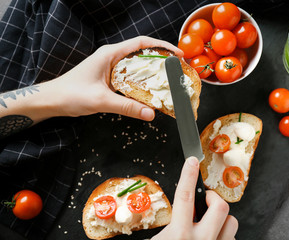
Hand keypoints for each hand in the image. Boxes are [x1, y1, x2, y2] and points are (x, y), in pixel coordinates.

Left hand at [50, 36, 182, 120]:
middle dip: (162, 59)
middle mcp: (112, 57)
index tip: (177, 54)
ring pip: (138, 66)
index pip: (142, 43)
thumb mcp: (101, 101)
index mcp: (110, 54)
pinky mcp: (110, 77)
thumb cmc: (71, 94)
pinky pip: (131, 76)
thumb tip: (150, 113)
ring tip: (169, 80)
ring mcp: (111, 67)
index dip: (162, 46)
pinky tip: (151, 91)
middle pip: (143, 53)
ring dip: (153, 71)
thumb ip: (127, 107)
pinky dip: (143, 82)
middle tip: (177, 69)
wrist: (53, 100)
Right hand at [152, 157, 237, 239]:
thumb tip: (178, 211)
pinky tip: (214, 237)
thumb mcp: (158, 239)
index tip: (192, 162)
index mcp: (180, 235)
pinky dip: (224, 234)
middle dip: (212, 198)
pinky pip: (232, 238)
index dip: (188, 176)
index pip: (185, 197)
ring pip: (231, 222)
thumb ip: (169, 224)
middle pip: (219, 206)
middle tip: (204, 201)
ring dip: (221, 219)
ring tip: (209, 223)